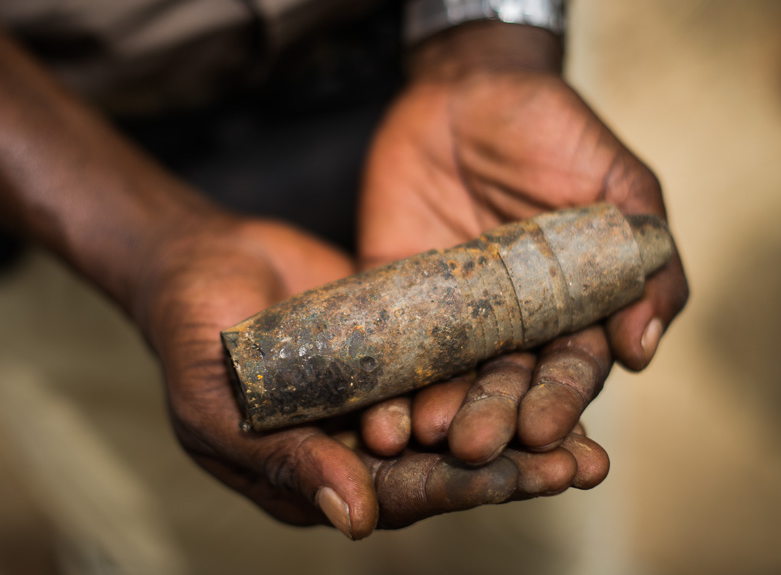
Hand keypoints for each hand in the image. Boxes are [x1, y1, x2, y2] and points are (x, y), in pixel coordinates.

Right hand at [128, 214, 608, 536]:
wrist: (196, 260)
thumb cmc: (191, 337)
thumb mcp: (219, 406)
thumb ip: (285, 462)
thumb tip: (357, 521)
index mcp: (314, 476)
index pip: (400, 497)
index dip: (467, 490)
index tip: (535, 478)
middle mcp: (354, 446)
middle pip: (443, 470)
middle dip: (514, 470)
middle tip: (584, 466)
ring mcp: (376, 399)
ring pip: (455, 424)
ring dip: (518, 429)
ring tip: (589, 434)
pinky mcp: (392, 353)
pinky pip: (448, 369)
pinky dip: (494, 373)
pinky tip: (547, 363)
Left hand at [358, 61, 687, 461]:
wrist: (465, 86)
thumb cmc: (551, 129)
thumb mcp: (616, 180)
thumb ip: (643, 258)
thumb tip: (643, 348)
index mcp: (569, 308)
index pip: (568, 369)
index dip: (557, 401)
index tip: (542, 431)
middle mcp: (508, 322)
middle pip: (502, 384)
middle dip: (491, 417)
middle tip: (473, 445)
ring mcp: (448, 312)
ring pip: (444, 376)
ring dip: (433, 410)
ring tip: (419, 434)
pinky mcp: (392, 293)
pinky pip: (385, 342)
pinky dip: (380, 379)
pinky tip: (370, 411)